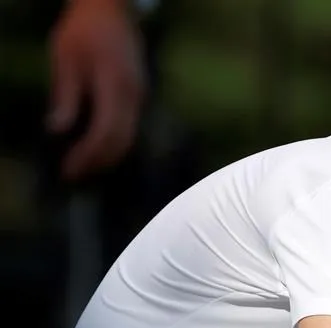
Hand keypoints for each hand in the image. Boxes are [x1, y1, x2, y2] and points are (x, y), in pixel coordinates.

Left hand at [47, 0, 145, 179]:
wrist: (112, 11)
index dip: (87, 155)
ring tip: (83, 167)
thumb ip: (65, 97)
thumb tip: (57, 131)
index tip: (67, 169)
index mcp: (114, 86)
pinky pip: (130, 129)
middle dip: (97, 163)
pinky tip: (97, 148)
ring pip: (129, 139)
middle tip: (73, 175)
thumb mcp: (65, 60)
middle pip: (121, 142)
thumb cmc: (84, 32)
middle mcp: (134, 97)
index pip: (104, 132)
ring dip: (107, 157)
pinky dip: (114, 144)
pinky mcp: (140, 98)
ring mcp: (141, 98)